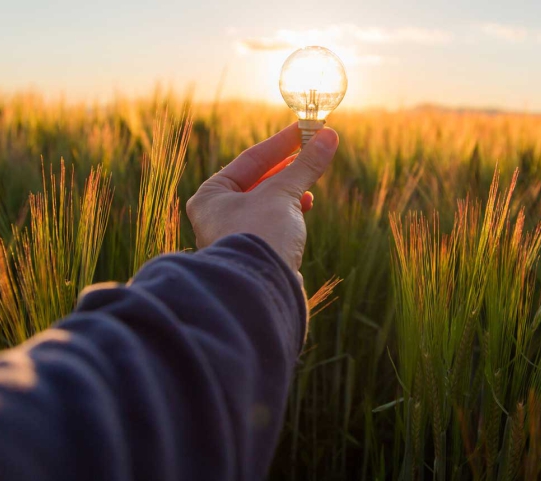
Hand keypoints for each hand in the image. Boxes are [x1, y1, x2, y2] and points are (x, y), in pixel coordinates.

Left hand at [186, 122, 338, 273]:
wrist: (260, 292)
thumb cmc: (260, 236)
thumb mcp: (283, 194)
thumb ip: (305, 165)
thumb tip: (328, 136)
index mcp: (211, 196)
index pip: (250, 160)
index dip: (282, 143)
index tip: (307, 129)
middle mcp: (217, 216)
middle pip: (259, 181)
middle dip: (289, 167)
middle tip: (314, 149)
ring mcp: (235, 236)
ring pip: (267, 203)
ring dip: (291, 191)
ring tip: (309, 183)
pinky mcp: (254, 254)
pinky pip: (273, 224)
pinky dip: (289, 213)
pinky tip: (304, 208)